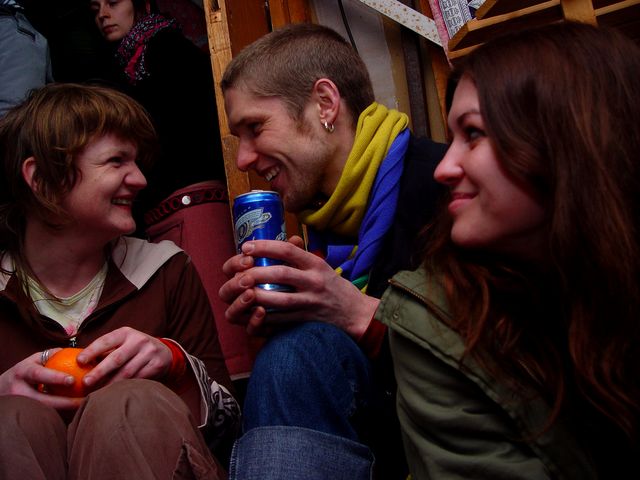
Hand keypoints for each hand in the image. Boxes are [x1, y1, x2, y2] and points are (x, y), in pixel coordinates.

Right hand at [0, 350, 82, 409]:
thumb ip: (50, 356)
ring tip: (81, 408)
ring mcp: (19, 405)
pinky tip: (72, 414)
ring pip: (42, 411)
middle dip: (63, 402)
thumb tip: (74, 352)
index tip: (72, 380)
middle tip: (82, 400)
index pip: (39, 375)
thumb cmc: (21, 374)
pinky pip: (41, 417)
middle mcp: (18, 390)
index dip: (55, 377)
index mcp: (22, 372)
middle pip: (42, 399)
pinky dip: (57, 415)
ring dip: (62, 411)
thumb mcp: (31, 361)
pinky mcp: (21, 416)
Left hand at [78, 327, 172, 389]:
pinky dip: (125, 387)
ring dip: (110, 384)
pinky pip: (138, 379)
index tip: (79, 361)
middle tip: (86, 382)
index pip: (106, 341)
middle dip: (99, 371)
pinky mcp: (157, 365)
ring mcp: (149, 353)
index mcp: (125, 333)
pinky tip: (115, 393)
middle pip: (116, 358)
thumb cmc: (134, 349)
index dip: (92, 351)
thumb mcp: (122, 343)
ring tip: (97, 393)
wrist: (165, 352)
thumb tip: (78, 364)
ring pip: (127, 372)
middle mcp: (138, 341)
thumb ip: (105, 352)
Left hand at [219, 236, 378, 337]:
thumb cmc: (333, 286)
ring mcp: (310, 302)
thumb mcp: (321, 265)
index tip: (246, 246)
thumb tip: (282, 240)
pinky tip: (250, 311)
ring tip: (241, 291)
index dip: (264, 246)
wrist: (355, 313)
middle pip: (279, 274)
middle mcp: (313, 281)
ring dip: (255, 295)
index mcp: (315, 264)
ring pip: (277, 299)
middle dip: (254, 272)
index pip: (288, 250)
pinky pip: (279, 319)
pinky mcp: (305, 320)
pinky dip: (262, 316)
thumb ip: (301, 255)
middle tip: (238, 272)